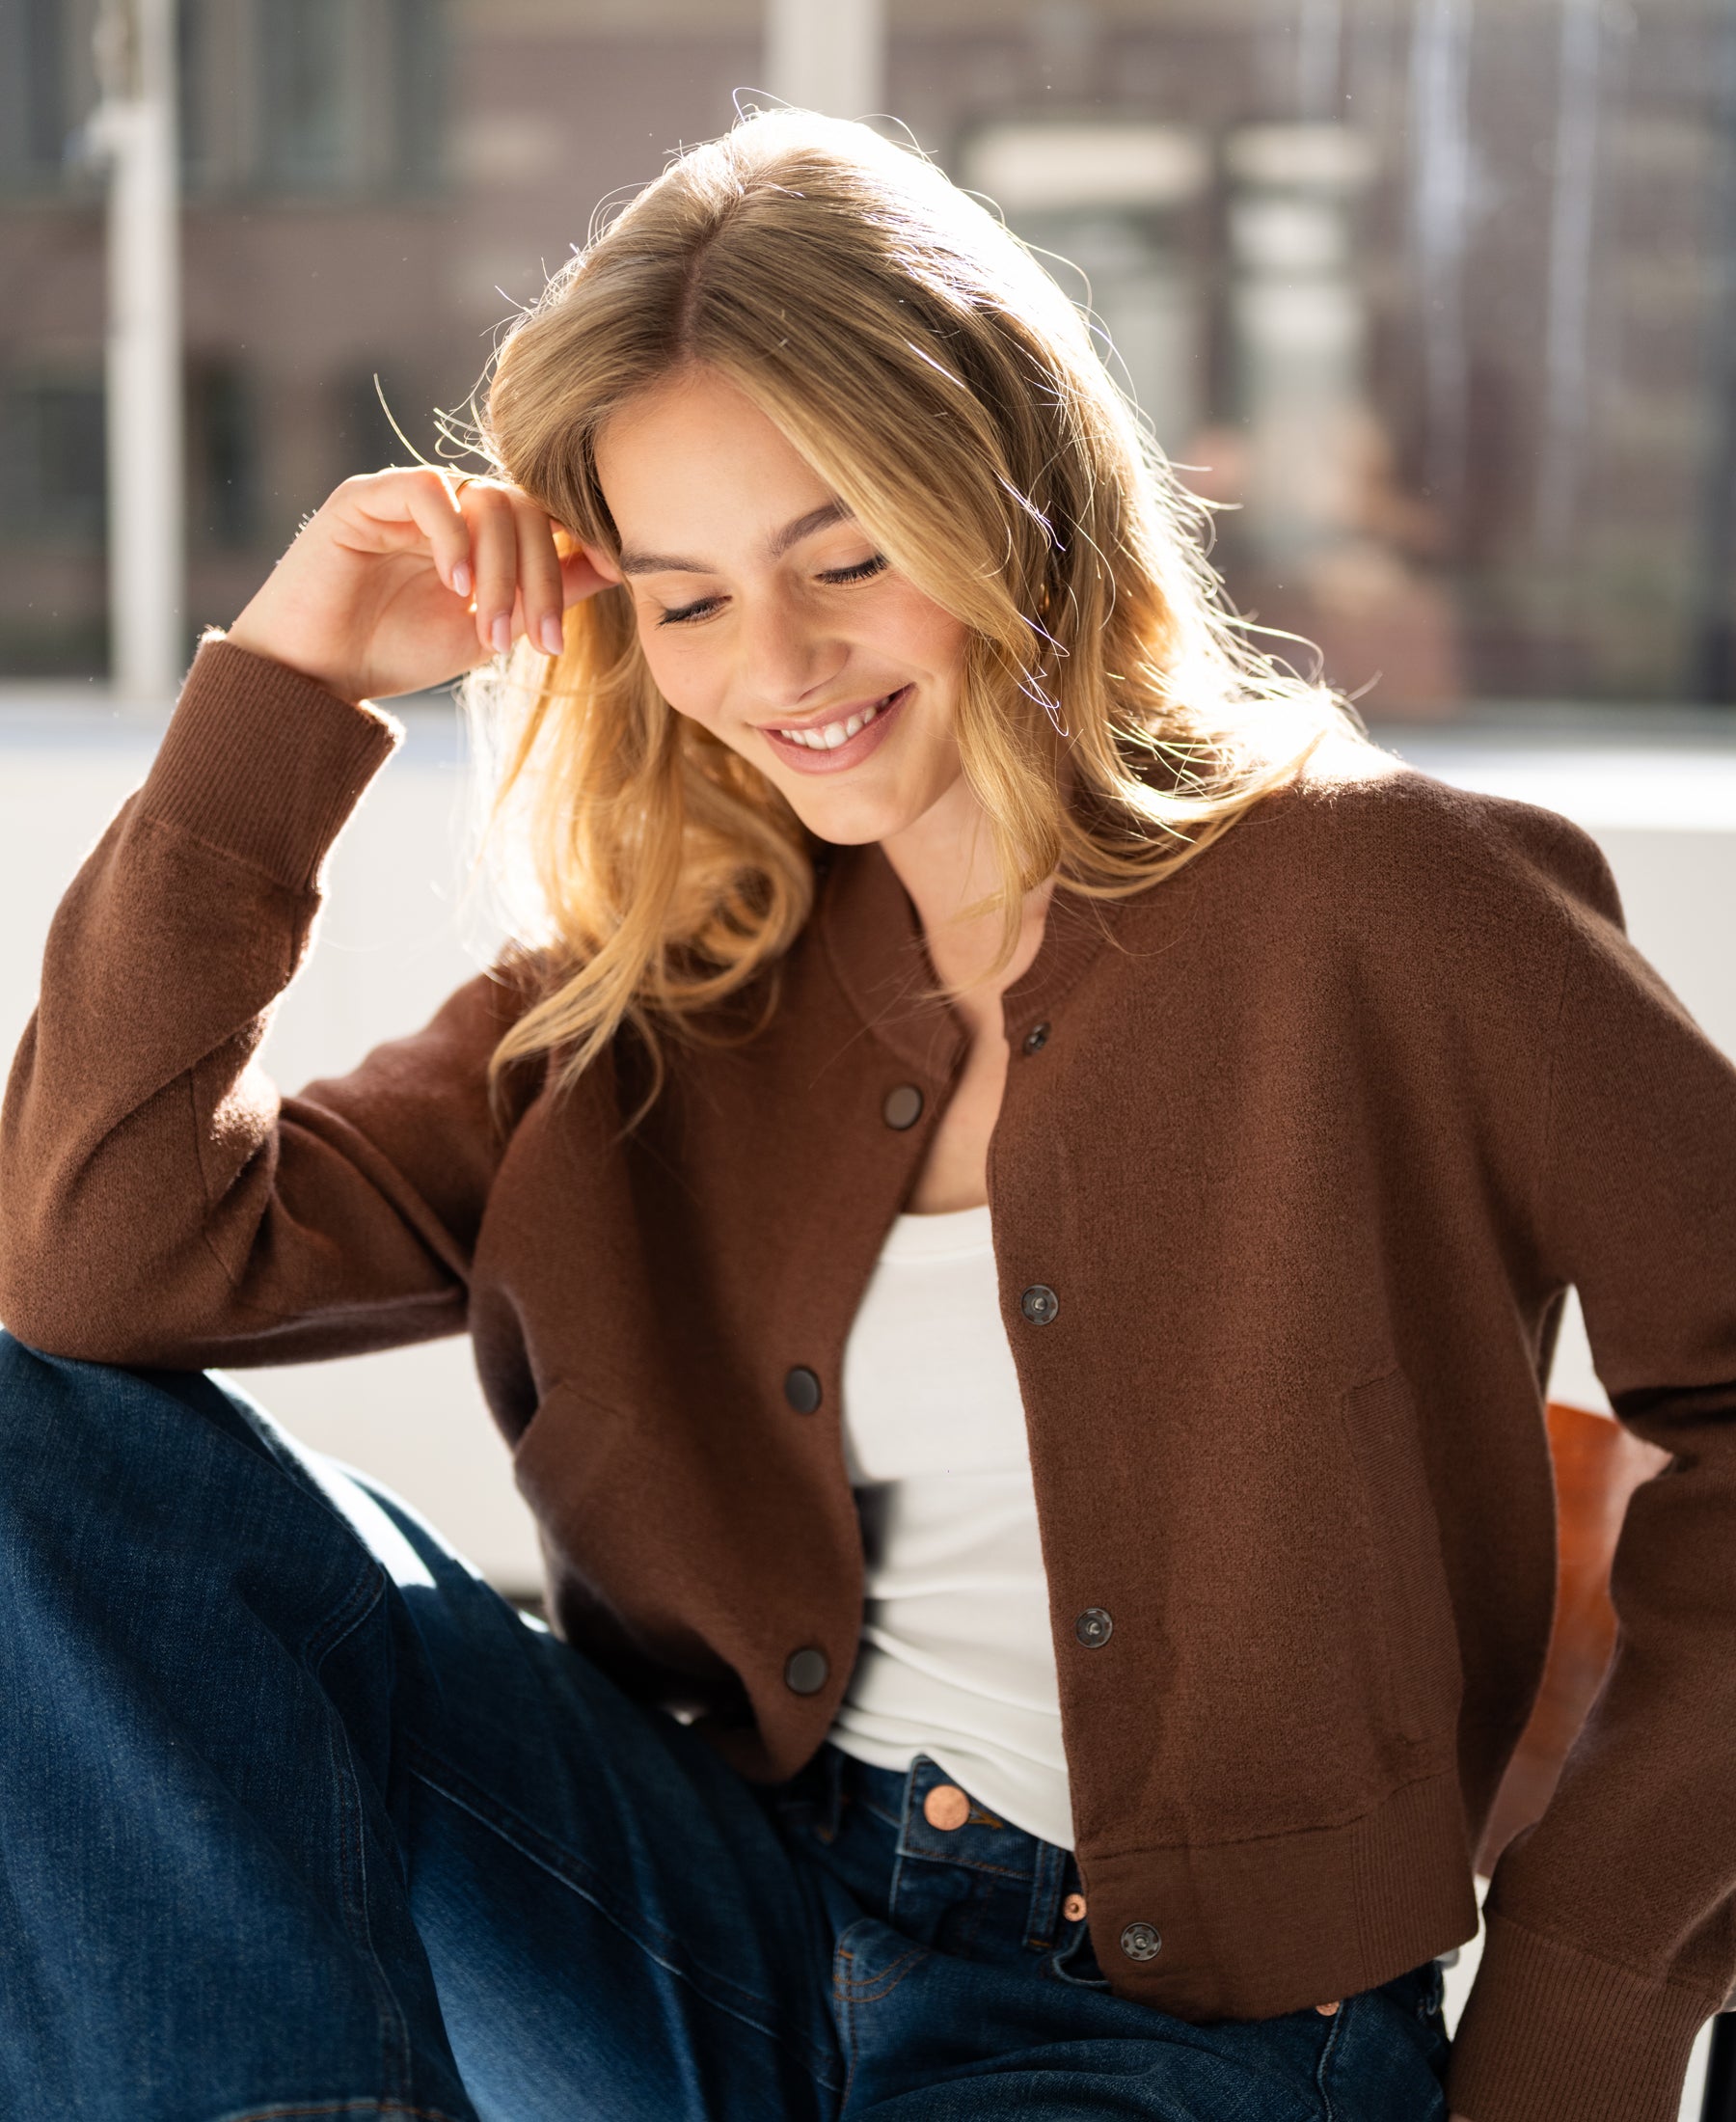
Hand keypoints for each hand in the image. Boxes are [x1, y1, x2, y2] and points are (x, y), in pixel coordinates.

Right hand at [224, 467, 615, 703]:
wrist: (317, 677)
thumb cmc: (396, 652)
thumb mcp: (489, 629)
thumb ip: (545, 593)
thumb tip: (613, 564)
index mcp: (480, 531)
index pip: (546, 515)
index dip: (582, 539)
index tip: (618, 574)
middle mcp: (449, 505)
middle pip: (525, 509)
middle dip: (541, 578)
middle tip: (541, 642)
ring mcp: (407, 497)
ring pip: (486, 501)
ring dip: (501, 572)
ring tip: (488, 631)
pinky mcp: (363, 498)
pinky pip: (426, 490)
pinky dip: (452, 537)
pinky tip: (455, 586)